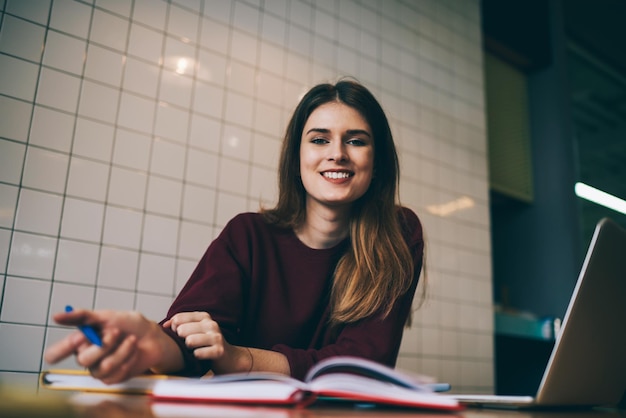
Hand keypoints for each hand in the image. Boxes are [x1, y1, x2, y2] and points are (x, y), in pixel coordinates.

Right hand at [45, 309, 182, 383]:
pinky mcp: (112, 378)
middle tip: (117, 332)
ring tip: (131, 339)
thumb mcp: (107, 316)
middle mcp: (86, 357)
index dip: (64, 347)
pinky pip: (117, 373)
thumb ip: (82, 316)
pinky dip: (129, 358)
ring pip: (104, 366)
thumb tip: (57, 316)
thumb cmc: (130, 325)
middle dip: (104, 344)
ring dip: (122, 350)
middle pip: (82, 360)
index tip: (80, 337)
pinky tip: (134, 351)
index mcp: (80, 342)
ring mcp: (98, 369)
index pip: (55, 353)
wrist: (152, 337)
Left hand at [163, 311, 224, 359]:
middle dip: (181, 340)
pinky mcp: (219, 351)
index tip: (180, 336)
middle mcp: (211, 324)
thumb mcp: (195, 329)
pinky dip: (196, 357)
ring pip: (189, 341)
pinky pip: (197, 354)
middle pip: (181, 330)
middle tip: (187, 345)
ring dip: (188, 349)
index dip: (174, 329)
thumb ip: (179, 324)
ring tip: (194, 350)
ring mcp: (216, 337)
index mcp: (204, 316)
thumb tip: (164, 325)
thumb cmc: (206, 344)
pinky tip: (200, 357)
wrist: (229, 358)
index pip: (178, 319)